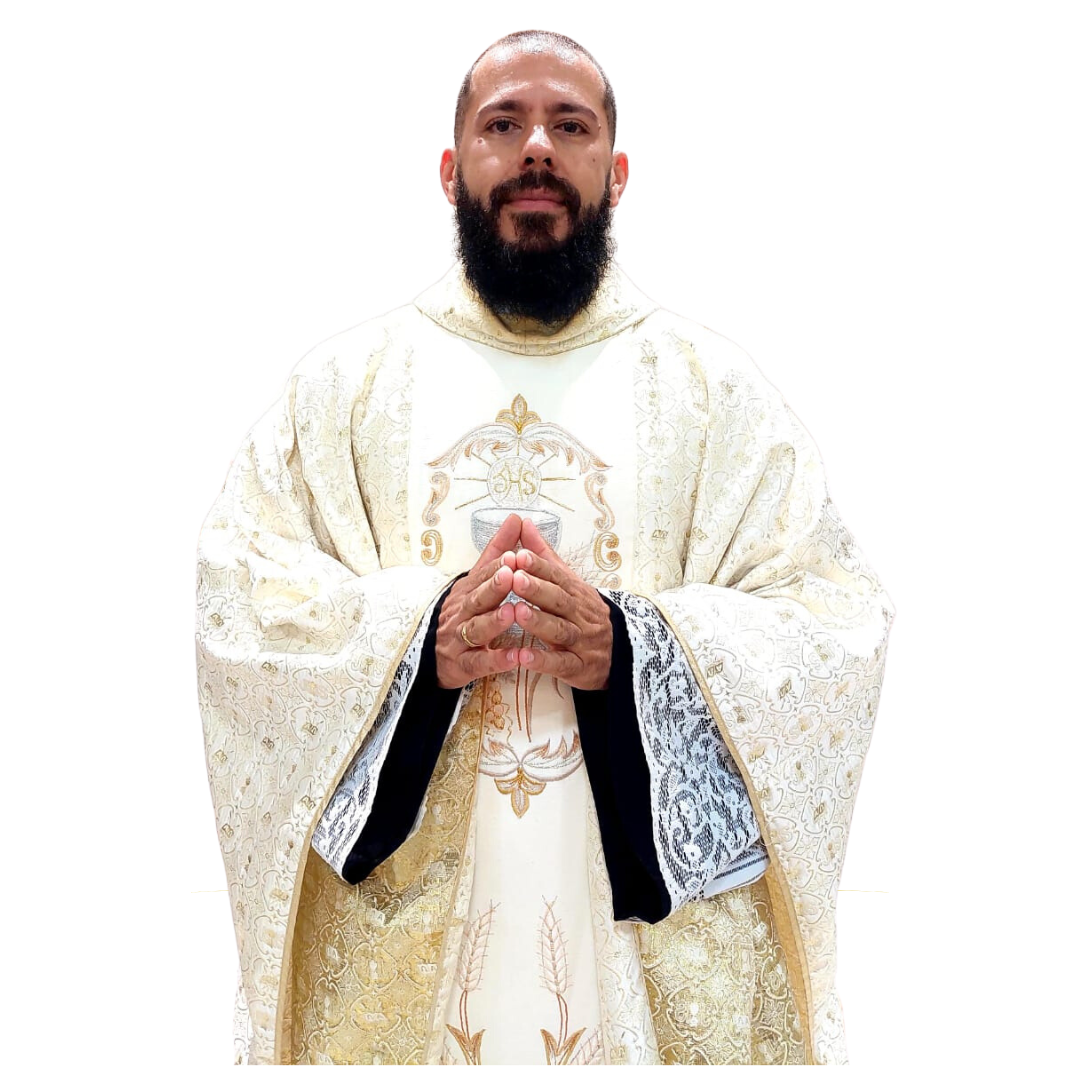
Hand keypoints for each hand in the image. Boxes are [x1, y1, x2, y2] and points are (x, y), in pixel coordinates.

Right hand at [435, 513, 523, 688]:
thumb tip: (516, 518)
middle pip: (477, 599)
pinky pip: (479, 663)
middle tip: (511, 575)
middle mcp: (461, 613)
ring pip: (476, 629)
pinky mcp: (463, 666)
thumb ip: (497, 552)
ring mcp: (460, 640)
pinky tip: (515, 657)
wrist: (432, 657)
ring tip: (512, 612)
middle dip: (493, 587)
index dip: (497, 566)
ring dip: (494, 621)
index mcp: (467, 591)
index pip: (482, 576)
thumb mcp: (477, 582)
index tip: (515, 555)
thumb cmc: (463, 614)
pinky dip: (497, 660)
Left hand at [509, 517, 613, 690]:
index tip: (519, 555)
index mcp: (576, 592)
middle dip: (537, 589)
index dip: (539, 567)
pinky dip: (542, 660)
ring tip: (517, 612)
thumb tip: (524, 524)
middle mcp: (580, 614)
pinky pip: (561, 664)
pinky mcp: (579, 667)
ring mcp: (581, 641)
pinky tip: (523, 656)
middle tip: (514, 578)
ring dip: (538, 622)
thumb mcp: (569, 584)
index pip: (557, 576)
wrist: (621, 652)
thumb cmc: (584, 614)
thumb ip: (545, 557)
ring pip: (560, 630)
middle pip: (559, 600)